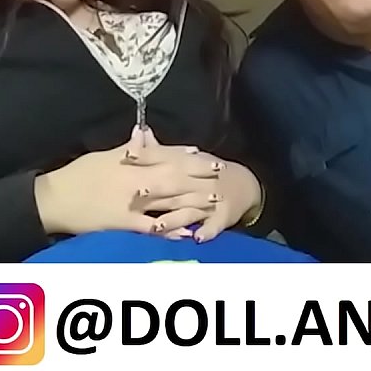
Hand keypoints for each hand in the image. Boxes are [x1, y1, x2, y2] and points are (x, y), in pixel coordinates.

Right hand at [34, 127, 220, 237]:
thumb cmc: (78, 175)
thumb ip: (127, 147)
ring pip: (169, 200)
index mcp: (130, 161)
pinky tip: (187, 232)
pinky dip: (170, 229)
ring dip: (193, 199)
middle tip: (219, 173)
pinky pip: (152, 227)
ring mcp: (132, 203)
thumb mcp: (102, 156)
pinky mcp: (124, 223)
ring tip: (214, 200)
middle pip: (174, 176)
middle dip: (198, 174)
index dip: (185, 154)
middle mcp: (135, 180)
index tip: (203, 153)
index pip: (164, 155)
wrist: (55, 199)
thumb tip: (143, 132)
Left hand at [126, 128, 261, 242]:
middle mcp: (198, 182)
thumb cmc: (206, 172)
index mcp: (187, 165)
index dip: (147, 156)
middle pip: (175, 185)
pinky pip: (213, 226)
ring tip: (158, 226)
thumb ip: (160, 151)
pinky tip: (197, 238)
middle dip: (158, 188)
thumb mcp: (185, 159)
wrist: (243, 186)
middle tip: (138, 192)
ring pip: (190, 210)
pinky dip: (206, 231)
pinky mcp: (221, 218)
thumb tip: (140, 132)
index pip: (164, 158)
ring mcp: (210, 202)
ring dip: (175, 218)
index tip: (128, 154)